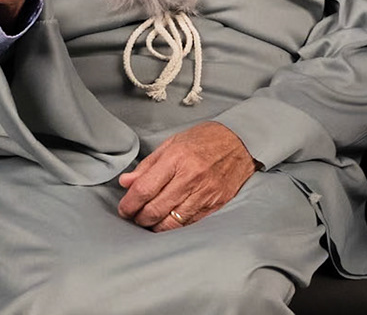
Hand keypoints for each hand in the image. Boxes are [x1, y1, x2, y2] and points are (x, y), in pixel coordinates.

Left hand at [116, 122, 255, 230]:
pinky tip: (167, 221)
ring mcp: (205, 193)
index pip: (144, 189)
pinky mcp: (215, 205)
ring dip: (154, 226)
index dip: (129, 204)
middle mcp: (191, 177)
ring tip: (149, 221)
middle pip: (155, 209)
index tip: (124, 208)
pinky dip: (174, 227)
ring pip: (171, 222)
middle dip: (139, 218)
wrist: (241, 142)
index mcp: (177, 158)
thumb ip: (149, 165)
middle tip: (134, 216)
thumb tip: (126, 182)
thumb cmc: (205, 139)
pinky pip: (188, 224)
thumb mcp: (173, 143)